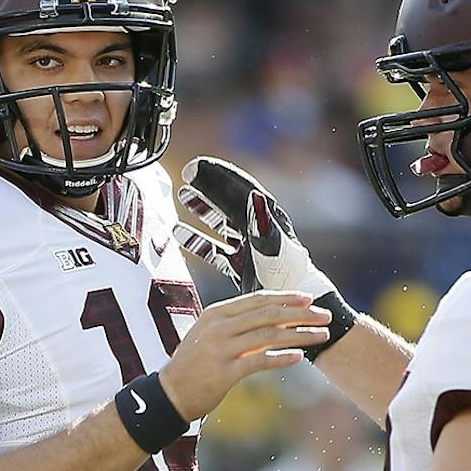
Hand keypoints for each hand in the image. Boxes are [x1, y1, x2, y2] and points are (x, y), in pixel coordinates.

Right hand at [155, 291, 325, 420]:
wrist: (170, 394)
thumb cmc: (193, 365)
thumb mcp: (210, 336)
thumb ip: (236, 325)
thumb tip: (272, 317)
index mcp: (216, 314)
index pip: (257, 299)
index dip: (286, 298)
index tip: (309, 299)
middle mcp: (218, 327)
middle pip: (268, 314)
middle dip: (301, 314)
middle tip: (324, 316)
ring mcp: (220, 349)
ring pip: (269, 335)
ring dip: (299, 335)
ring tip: (321, 336)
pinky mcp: (224, 372)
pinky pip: (259, 361)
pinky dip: (282, 358)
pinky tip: (299, 357)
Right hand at [175, 156, 335, 296]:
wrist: (288, 303)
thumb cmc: (285, 275)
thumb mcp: (273, 247)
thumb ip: (262, 224)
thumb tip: (255, 196)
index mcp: (263, 220)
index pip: (238, 190)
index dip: (217, 177)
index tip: (196, 167)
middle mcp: (256, 229)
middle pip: (229, 201)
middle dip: (209, 186)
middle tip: (188, 174)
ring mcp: (248, 247)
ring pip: (222, 221)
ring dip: (204, 208)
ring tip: (184, 195)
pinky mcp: (241, 266)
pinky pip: (215, 248)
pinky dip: (198, 240)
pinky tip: (182, 234)